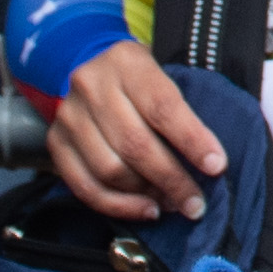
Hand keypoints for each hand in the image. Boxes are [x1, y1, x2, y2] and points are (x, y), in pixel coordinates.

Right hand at [45, 41, 226, 221]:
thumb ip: (180, 112)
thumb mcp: (161, 75)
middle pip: (135, 143)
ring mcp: (69, 116)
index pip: (162, 107)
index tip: (216, 166)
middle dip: (172, 179)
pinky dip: (119, 206)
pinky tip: (145, 209)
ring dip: (146, 195)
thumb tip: (210, 163)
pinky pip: (85, 186)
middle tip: (196, 202)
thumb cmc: (137, 79)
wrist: (87, 65)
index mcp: (126, 62)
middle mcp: (92, 86)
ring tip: (172, 204)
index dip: (191, 140)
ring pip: (110, 169)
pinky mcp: (56, 143)